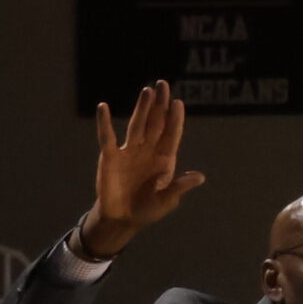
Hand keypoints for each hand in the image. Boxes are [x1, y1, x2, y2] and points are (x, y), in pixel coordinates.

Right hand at [83, 81, 207, 257]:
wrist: (123, 219)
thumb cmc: (147, 209)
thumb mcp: (166, 200)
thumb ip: (179, 187)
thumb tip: (200, 177)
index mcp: (164, 160)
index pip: (171, 135)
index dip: (175, 120)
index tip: (179, 103)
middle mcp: (147, 151)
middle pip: (156, 123)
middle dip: (160, 105)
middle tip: (163, 84)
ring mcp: (129, 152)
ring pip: (137, 125)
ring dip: (142, 109)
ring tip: (147, 91)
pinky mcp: (110, 157)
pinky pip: (107, 136)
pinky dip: (104, 122)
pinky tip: (102, 107)